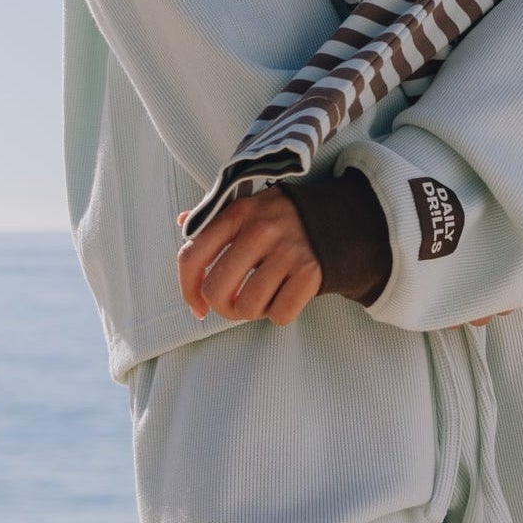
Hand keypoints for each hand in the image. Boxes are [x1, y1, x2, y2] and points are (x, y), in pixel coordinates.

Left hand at [176, 191, 323, 326]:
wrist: (340, 219)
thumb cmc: (283, 220)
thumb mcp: (249, 208)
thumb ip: (215, 217)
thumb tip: (182, 220)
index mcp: (237, 213)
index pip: (192, 257)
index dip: (187, 289)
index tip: (197, 305)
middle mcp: (260, 229)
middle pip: (216, 290)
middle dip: (222, 308)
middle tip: (234, 306)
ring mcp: (287, 250)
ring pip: (247, 307)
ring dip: (253, 312)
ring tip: (263, 297)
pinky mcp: (311, 271)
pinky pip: (279, 314)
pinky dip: (279, 314)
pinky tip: (284, 297)